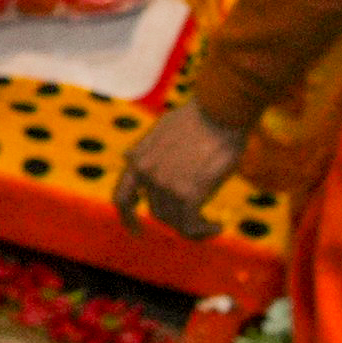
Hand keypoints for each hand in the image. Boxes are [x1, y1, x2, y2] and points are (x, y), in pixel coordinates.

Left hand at [112, 97, 240, 240]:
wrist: (220, 110)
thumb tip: (132, 159)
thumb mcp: (161, 131)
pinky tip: (218, 226)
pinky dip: (205, 231)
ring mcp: (165, 184)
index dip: (127, 217)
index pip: (121, 197)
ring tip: (212, 223)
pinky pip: (191, 226)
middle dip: (177, 217)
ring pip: (176, 222)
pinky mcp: (188, 193)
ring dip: (194, 227)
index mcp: (137, 159)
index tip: (137, 229)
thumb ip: (148, 151)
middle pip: (158, 212)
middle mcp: (147, 174)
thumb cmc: (199, 118)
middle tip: (198, 217)